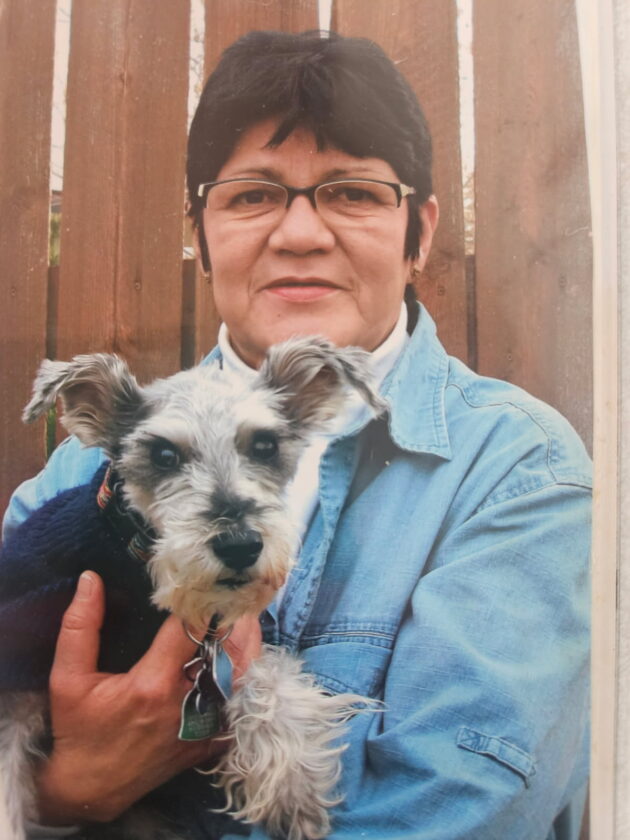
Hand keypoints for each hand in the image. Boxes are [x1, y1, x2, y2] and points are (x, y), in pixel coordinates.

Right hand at [36, 571, 261, 825]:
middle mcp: (186, 702)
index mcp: (153, 683)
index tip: (205, 578)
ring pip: (244, 675)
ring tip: (245, 615)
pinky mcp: (210, 740)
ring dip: (248, 643)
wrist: (91, 789)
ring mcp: (203, 724)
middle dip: (234, 617)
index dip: (200, 600)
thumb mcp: (68, 679)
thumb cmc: (80, 730)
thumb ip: (79, 627)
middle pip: (228, 649)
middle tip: (238, 588)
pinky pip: (242, 702)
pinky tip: (245, 655)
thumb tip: (91, 579)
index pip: (190, 628)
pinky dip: (248, 676)